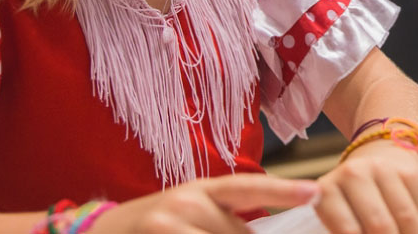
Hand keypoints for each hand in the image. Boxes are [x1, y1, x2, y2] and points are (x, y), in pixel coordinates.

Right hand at [94, 174, 319, 233]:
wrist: (103, 233)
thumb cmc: (158, 227)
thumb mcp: (193, 215)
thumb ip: (226, 223)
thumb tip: (260, 233)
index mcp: (205, 190)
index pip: (250, 188)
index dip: (283, 190)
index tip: (315, 191)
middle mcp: (190, 201)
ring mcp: (171, 220)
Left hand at [314, 139, 417, 233]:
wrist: (378, 154)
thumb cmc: (353, 195)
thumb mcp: (339, 212)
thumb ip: (346, 230)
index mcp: (328, 190)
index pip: (348, 231)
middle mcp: (354, 174)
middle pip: (379, 226)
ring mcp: (385, 170)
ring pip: (405, 220)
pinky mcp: (411, 172)